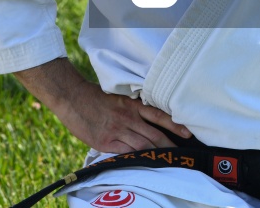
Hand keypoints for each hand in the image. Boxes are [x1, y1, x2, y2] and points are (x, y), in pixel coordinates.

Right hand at [57, 80, 190, 152]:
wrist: (72, 97)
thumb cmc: (94, 96)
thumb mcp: (118, 98)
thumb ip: (132, 109)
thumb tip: (146, 121)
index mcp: (132, 105)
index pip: (158, 115)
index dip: (174, 125)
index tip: (187, 133)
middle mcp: (128, 118)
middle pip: (154, 135)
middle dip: (168, 146)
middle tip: (179, 154)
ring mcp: (117, 130)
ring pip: (142, 146)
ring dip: (154, 155)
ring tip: (166, 162)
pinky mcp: (105, 142)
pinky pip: (124, 153)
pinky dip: (135, 159)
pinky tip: (143, 163)